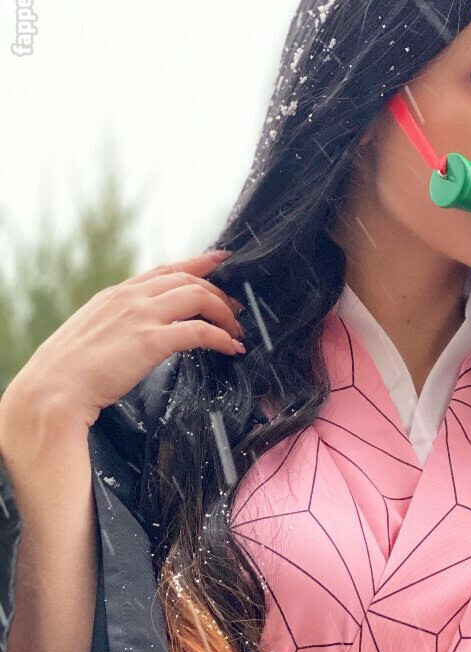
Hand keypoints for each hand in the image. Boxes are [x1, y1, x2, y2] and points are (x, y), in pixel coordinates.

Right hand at [4, 249, 246, 431]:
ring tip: (237, 330)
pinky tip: (231, 348)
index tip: (219, 260)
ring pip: (198, 296)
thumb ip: (115, 326)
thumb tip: (131, 336)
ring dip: (224, 313)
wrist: (52, 391)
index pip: (164, 270)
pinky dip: (221, 337)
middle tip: (236, 308)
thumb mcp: (91, 335)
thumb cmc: (67, 373)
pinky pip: (200, 331)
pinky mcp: (151, 341)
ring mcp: (141, 316)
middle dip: (218, 291)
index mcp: (115, 296)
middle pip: (188, 280)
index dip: (196, 263)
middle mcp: (130, 298)